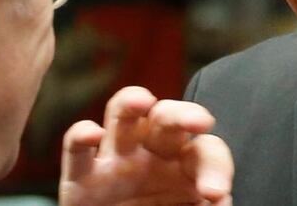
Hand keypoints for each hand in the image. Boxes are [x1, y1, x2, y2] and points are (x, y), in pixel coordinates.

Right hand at [59, 86, 233, 205]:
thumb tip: (220, 200)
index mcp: (186, 164)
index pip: (206, 150)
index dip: (216, 167)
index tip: (217, 193)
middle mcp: (153, 154)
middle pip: (169, 118)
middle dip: (185, 114)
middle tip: (201, 122)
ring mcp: (116, 161)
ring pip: (122, 114)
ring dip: (132, 100)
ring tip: (143, 100)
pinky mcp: (81, 179)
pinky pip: (76, 149)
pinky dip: (80, 135)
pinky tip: (93, 135)